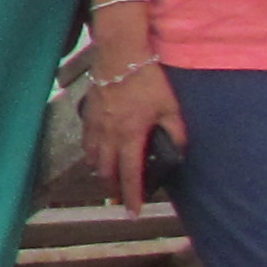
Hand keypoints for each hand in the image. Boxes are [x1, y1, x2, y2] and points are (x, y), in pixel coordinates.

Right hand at [85, 57, 183, 210]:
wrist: (120, 54)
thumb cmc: (148, 79)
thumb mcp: (170, 105)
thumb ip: (176, 131)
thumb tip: (180, 150)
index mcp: (131, 135)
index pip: (130, 174)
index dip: (133, 196)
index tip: (134, 213)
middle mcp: (109, 134)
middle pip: (106, 170)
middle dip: (113, 185)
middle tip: (121, 194)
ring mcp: (95, 123)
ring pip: (92, 157)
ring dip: (100, 169)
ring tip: (109, 174)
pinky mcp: (88, 112)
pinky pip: (86, 139)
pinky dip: (91, 149)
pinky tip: (97, 149)